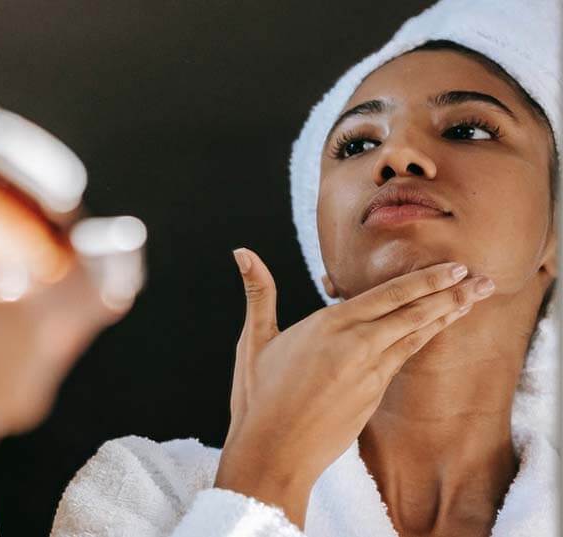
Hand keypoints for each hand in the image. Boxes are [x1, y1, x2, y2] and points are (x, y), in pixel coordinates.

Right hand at [0, 102, 144, 444]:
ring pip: (40, 330)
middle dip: (44, 253)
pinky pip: (9, 359)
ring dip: (16, 289)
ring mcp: (4, 404)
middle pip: (71, 299)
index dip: (94, 233)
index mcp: (20, 330)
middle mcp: (28, 375)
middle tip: (1, 218)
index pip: (101, 272)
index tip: (72, 207)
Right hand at [213, 248, 494, 526]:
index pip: (388, 295)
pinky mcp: (373, 396)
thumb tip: (242, 251)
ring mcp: (369, 373)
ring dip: (446, 316)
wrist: (274, 452)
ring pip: (415, 337)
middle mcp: (355, 345)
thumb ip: (258, 292)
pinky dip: (423, 340)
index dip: (425, 281)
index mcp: (328, 326)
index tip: (454, 268)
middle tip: (482, 279)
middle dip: (450, 294)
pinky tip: (434, 331)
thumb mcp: (254, 340)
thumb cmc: (258, 398)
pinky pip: (402, 360)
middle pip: (412, 313)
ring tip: (473, 300)